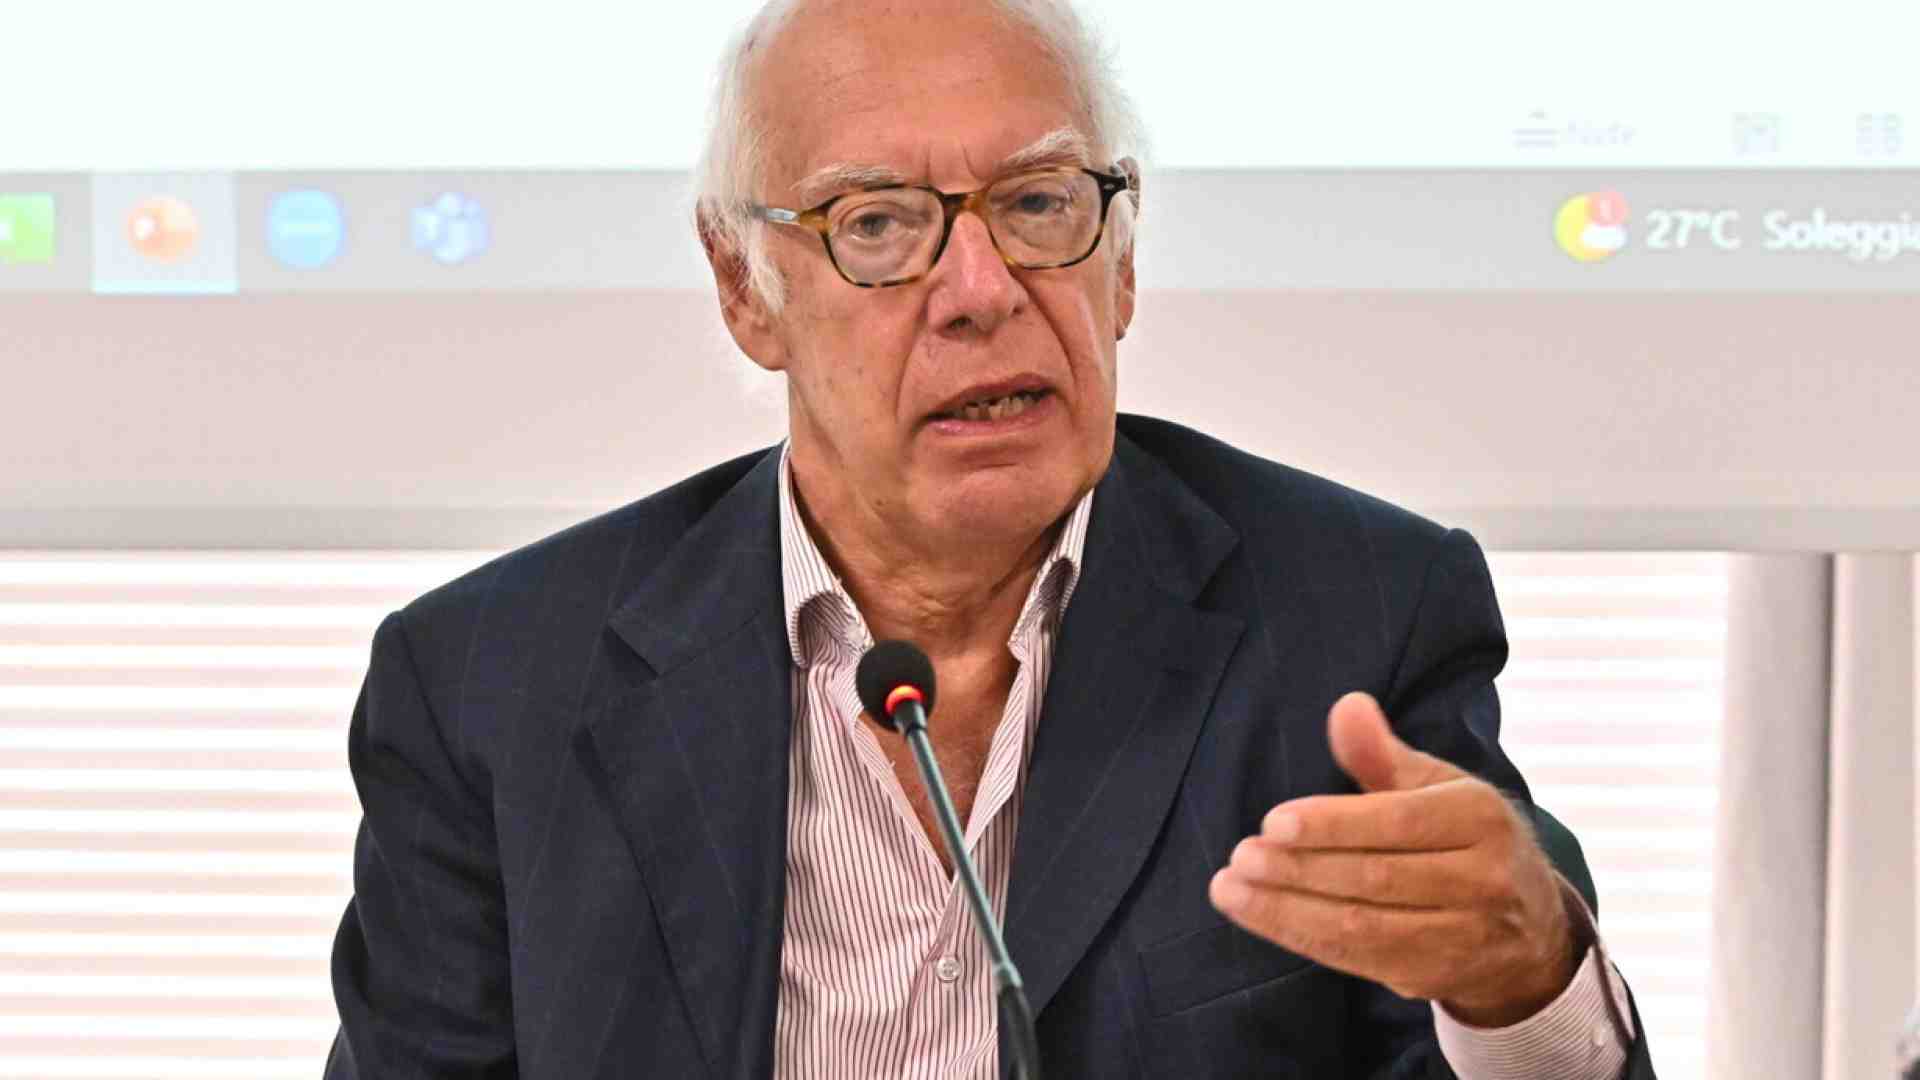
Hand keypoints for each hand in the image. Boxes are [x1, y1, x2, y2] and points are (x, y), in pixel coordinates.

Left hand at [1207, 691, 1578, 1026]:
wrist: (1530, 931)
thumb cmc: (1464, 840)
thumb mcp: (1438, 788)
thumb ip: (1384, 756)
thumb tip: (1346, 707)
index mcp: (1481, 819)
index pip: (1400, 822)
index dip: (1333, 823)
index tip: (1272, 821)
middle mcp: (1482, 880)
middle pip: (1377, 877)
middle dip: (1299, 868)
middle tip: (1241, 855)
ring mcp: (1462, 936)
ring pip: (1363, 926)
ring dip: (1287, 909)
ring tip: (1232, 888)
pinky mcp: (1433, 976)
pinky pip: (1358, 960)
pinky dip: (1302, 938)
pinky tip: (1259, 915)